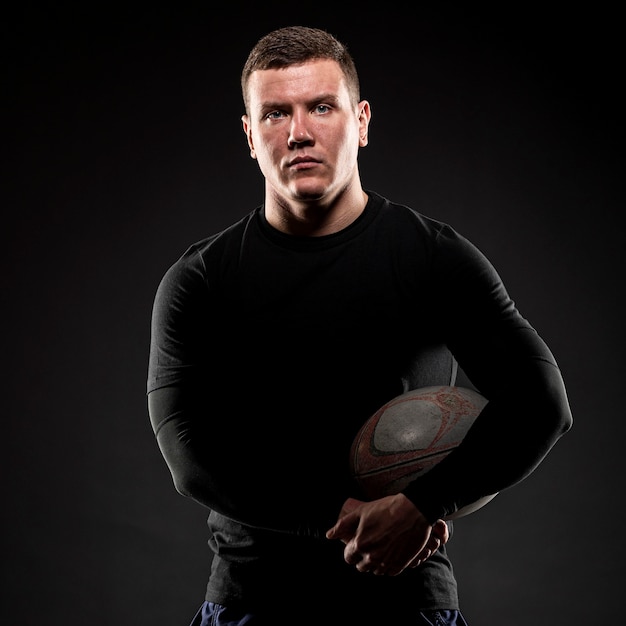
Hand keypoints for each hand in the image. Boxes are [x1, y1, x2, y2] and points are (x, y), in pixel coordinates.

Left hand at [325, 494, 448, 575]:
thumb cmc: (386, 509)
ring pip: (375, 571)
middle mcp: (373, 557)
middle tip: (370, 544)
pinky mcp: (401, 565)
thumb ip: (342, 525)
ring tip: (381, 547)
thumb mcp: (361, 512)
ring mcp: (387, 563)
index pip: (348, 557)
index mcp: (361, 545)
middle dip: (362, 557)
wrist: (413, 511)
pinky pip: (390, 572)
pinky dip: (388, 565)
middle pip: (361, 567)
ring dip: (375, 562)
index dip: (351, 550)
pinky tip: (391, 551)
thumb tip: (329, 535)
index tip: (357, 543)